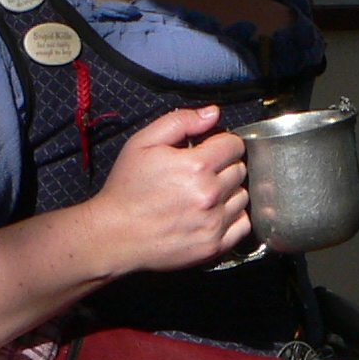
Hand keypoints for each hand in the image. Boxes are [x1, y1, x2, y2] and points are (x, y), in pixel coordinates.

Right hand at [85, 104, 247, 273]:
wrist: (115, 234)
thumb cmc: (126, 189)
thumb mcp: (142, 143)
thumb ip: (180, 122)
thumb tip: (212, 113)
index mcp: (196, 166)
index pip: (234, 145)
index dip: (222, 143)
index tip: (211, 149)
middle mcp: (210, 194)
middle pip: (239, 170)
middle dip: (225, 166)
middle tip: (202, 173)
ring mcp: (214, 222)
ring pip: (242, 197)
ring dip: (229, 192)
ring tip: (205, 194)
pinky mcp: (214, 245)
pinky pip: (243, 225)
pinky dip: (233, 217)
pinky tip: (213, 213)